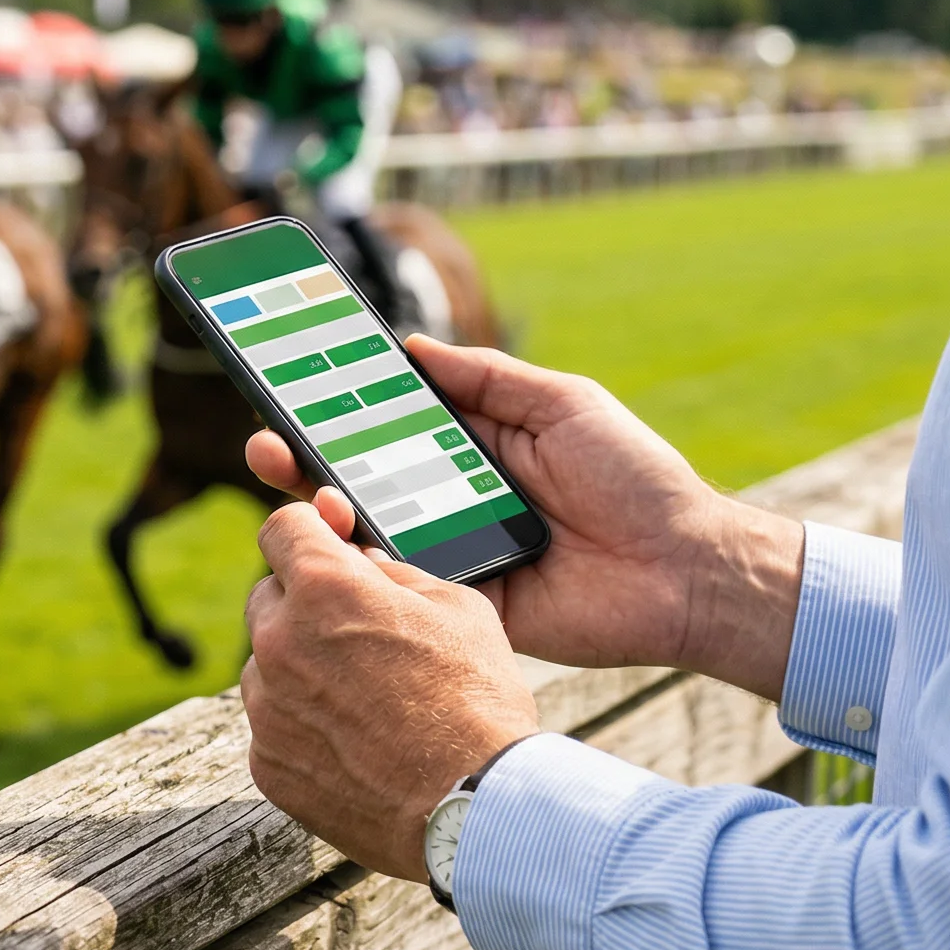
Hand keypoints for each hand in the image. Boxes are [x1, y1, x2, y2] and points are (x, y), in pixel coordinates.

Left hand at [241, 500, 540, 879]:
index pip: (282, 529)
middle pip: (268, 597)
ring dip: (301, 669)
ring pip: (267, 665)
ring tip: (366, 701)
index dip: (307, 534)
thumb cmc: (477, 699)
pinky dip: (303, 727)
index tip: (325, 548)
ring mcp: (266, 707)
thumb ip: (395, 574)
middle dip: (306, 605)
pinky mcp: (266, 764)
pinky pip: (273, 726)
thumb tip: (362, 562)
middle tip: (358, 634)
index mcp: (323, 587)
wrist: (476, 804)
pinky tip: (356, 744)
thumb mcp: (457, 607)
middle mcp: (279, 641)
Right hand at [246, 337, 805, 699]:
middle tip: (266, 439)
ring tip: (290, 481)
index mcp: (474, 446)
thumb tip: (411, 345)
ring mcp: (452, 553)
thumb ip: (488, 377)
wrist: (683, 570)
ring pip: (371, 532)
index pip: (390, 420)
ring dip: (327, 509)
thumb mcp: (564, 403)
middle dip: (308, 457)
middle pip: (363, 476)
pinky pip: (402, 587)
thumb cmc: (635, 479)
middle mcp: (453, 498)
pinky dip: (367, 568)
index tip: (291, 379)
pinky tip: (336, 543)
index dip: (341, 404)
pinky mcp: (462, 604)